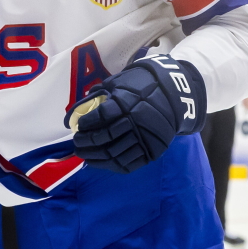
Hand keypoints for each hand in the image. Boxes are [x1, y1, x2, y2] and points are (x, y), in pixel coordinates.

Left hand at [69, 55, 205, 173]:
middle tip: (77, 143)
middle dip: (85, 142)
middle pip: (104, 137)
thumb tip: (73, 116)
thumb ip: (97, 97)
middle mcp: (135, 121)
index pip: (99, 117)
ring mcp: (145, 138)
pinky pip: (128, 163)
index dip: (85, 124)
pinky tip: (100, 162)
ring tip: (84, 155)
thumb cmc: (141, 86)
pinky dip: (111, 165)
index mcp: (126, 102)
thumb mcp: (117, 83)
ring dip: (95, 157)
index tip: (78, 127)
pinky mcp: (152, 150)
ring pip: (114, 154)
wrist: (174, 93)